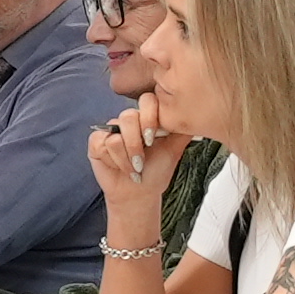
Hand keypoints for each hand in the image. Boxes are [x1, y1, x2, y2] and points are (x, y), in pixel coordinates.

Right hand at [89, 90, 182, 213]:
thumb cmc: (156, 171)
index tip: (153, 138)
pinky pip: (102, 145)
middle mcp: (128, 121)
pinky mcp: (97, 142)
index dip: (149, 118)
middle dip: (136, 145)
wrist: (139, 192)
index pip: (147, 101)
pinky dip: (113, 161)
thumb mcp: (174, 150)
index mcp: (147, 118)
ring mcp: (111, 130)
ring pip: (115, 136)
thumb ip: (183, 130)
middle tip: (141, 161)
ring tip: (132, 168)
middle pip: (128, 117)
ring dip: (125, 159)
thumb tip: (197, 112)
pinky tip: (118, 167)